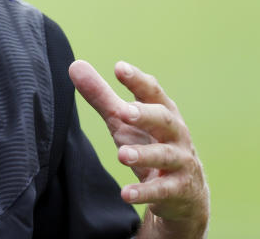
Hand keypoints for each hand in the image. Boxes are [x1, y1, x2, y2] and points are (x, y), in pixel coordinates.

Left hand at [69, 60, 208, 238]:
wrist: (184, 192)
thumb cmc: (148, 142)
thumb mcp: (124, 120)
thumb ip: (102, 95)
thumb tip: (75, 65)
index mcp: (163, 111)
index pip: (152, 92)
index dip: (137, 80)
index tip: (119, 68)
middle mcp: (175, 134)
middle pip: (164, 120)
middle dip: (145, 115)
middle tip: (124, 112)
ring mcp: (180, 161)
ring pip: (164, 155)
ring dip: (143, 155)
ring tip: (122, 154)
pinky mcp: (178, 189)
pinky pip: (162, 190)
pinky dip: (144, 192)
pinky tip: (126, 194)